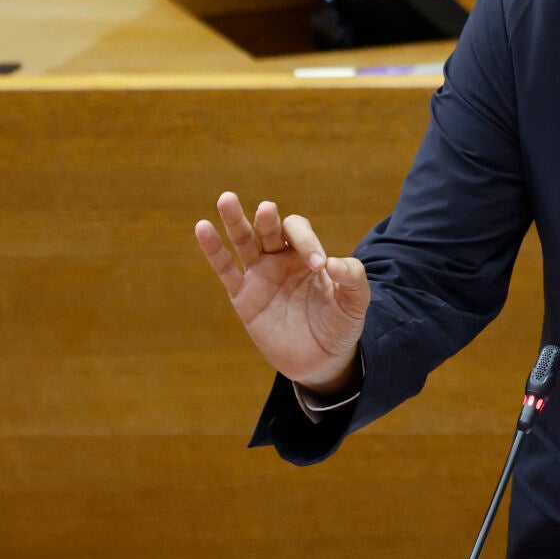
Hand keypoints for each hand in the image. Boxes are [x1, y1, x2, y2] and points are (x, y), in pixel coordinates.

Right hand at [194, 191, 368, 394]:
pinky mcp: (243, 295)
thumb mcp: (356, 302)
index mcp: (308, 254)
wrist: (321, 359)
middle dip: (268, 219)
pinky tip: (203, 228)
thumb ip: (352, 278)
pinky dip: (213, 249)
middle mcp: (282, 258)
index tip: (319, 266)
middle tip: (267, 209)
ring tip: (227, 199)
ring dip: (235, 221)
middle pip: (270, 229)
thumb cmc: (339, 324)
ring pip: (244, 241)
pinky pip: (225, 269)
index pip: (299, 232)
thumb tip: (331, 263)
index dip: (307, 242)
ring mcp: (261, 275)